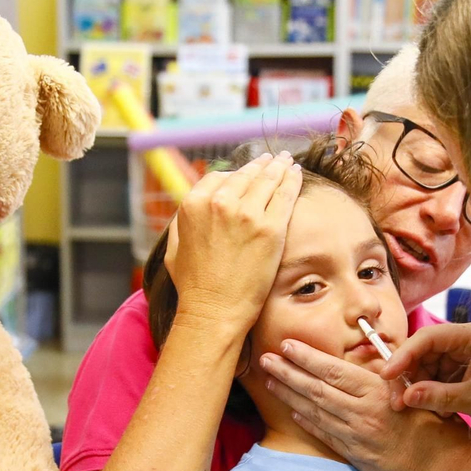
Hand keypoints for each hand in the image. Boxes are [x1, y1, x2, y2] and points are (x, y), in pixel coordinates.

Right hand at [165, 151, 302, 332]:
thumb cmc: (194, 287)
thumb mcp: (173, 248)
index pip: (219, 177)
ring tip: (286, 161)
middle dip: (260, 166)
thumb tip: (188, 209)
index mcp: (193, 204)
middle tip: (272, 159)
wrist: (215, 310)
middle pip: (246, 174)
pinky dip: (292, 180)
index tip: (247, 174)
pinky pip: (285, 194)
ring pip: (268, 179)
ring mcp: (247, 214)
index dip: (235, 175)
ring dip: (279, 167)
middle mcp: (219, 203)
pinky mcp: (270, 227)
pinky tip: (296, 173)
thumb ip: (179, 224)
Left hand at [258, 339, 470, 470]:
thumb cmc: (439, 427)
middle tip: (264, 360)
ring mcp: (357, 437)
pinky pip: (326, 436)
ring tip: (270, 381)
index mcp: (378, 391)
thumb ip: (390, 377)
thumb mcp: (418, 391)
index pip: (333, 370)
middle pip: (316, 389)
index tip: (286, 345)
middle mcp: (363, 413)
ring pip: (315, 412)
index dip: (306, 357)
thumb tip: (371, 362)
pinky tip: (293, 413)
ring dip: (290, 395)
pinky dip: (308, 423)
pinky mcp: (357, 457)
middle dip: (288, 373)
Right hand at [381, 322, 470, 426]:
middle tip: (397, 403)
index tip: (386, 375)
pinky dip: (432, 395)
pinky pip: (439, 379)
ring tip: (419, 412)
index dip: (404, 355)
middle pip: (424, 352)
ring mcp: (465, 357)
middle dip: (409, 377)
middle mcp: (467, 342)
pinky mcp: (465, 372)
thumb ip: (439, 397)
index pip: (429, 338)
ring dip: (419, 389)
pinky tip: (436, 413)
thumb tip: (406, 397)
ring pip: (428, 367)